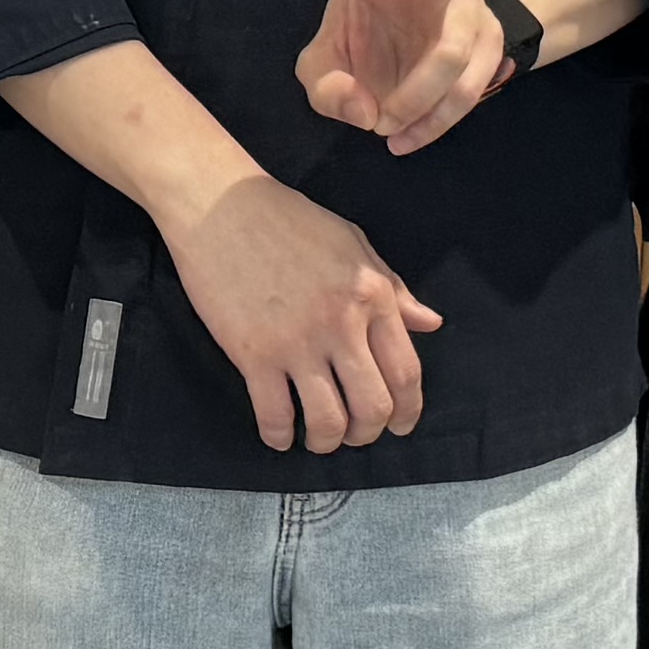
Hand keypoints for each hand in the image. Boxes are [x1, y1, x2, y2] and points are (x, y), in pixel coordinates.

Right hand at [166, 170, 442, 452]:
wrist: (219, 206)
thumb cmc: (287, 219)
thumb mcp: (353, 244)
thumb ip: (394, 289)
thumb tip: (430, 323)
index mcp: (371, 296)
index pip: (405, 372)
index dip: (408, 410)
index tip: (401, 425)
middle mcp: (340, 324)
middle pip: (372, 407)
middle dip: (368, 434)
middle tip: (356, 434)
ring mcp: (296, 342)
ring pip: (327, 420)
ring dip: (327, 442)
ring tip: (320, 439)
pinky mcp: (252, 354)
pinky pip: (274, 415)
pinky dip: (280, 437)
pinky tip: (280, 435)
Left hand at [297, 0, 523, 152]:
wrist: (410, 68)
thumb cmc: (362, 50)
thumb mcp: (322, 69)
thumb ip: (325, 86)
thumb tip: (365, 110)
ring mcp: (465, 12)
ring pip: (453, 55)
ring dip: (418, 100)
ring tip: (385, 124)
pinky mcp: (490, 46)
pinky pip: (469, 89)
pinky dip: (434, 122)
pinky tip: (407, 137)